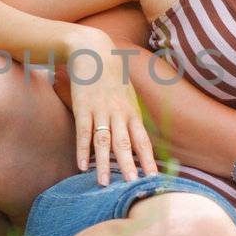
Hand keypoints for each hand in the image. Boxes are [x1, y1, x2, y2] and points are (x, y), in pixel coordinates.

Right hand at [68, 36, 156, 185]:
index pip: (143, 141)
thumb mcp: (126, 94)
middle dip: (130, 166)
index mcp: (131, 112)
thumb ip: (130, 115)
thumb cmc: (110, 75)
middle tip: (134, 186)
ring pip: (104, 141)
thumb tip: (136, 136)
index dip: (148, 160)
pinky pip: (83, 132)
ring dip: (104, 164)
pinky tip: (81, 166)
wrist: (92, 50)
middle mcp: (118, 113)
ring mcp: (100, 110)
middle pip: (125, 144)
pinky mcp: (82, 106)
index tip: (154, 179)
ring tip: (104, 183)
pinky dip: (82, 150)